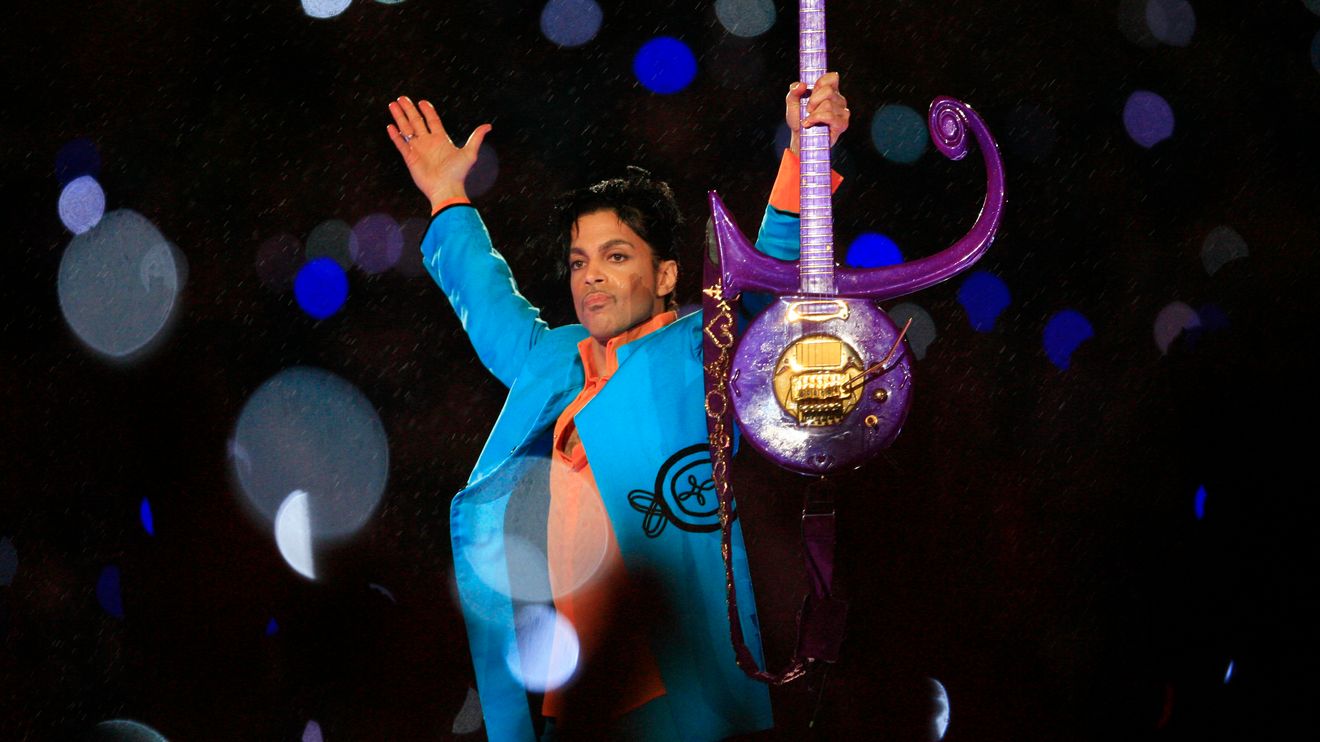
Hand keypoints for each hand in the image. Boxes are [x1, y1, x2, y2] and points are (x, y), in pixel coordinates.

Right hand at [386, 96, 491, 210]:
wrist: (446, 189)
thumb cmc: (458, 173)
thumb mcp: (469, 153)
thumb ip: (476, 138)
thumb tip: (488, 126)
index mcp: (441, 139)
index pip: (432, 121)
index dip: (427, 111)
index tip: (422, 102)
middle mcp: (428, 142)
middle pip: (416, 121)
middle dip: (409, 109)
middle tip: (402, 98)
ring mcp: (418, 149)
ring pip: (406, 129)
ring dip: (399, 117)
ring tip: (393, 105)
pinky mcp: (410, 158)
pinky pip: (400, 144)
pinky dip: (395, 135)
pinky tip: (390, 126)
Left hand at [786, 72, 848, 154]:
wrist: (799, 138)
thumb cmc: (799, 119)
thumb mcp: (792, 102)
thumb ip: (794, 91)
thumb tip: (802, 85)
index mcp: (830, 90)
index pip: (832, 77)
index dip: (820, 83)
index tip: (810, 92)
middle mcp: (839, 99)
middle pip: (828, 91)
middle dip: (813, 101)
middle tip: (807, 109)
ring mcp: (842, 111)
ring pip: (827, 104)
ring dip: (813, 113)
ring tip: (809, 119)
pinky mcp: (842, 124)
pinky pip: (830, 116)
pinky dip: (816, 119)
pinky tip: (811, 123)